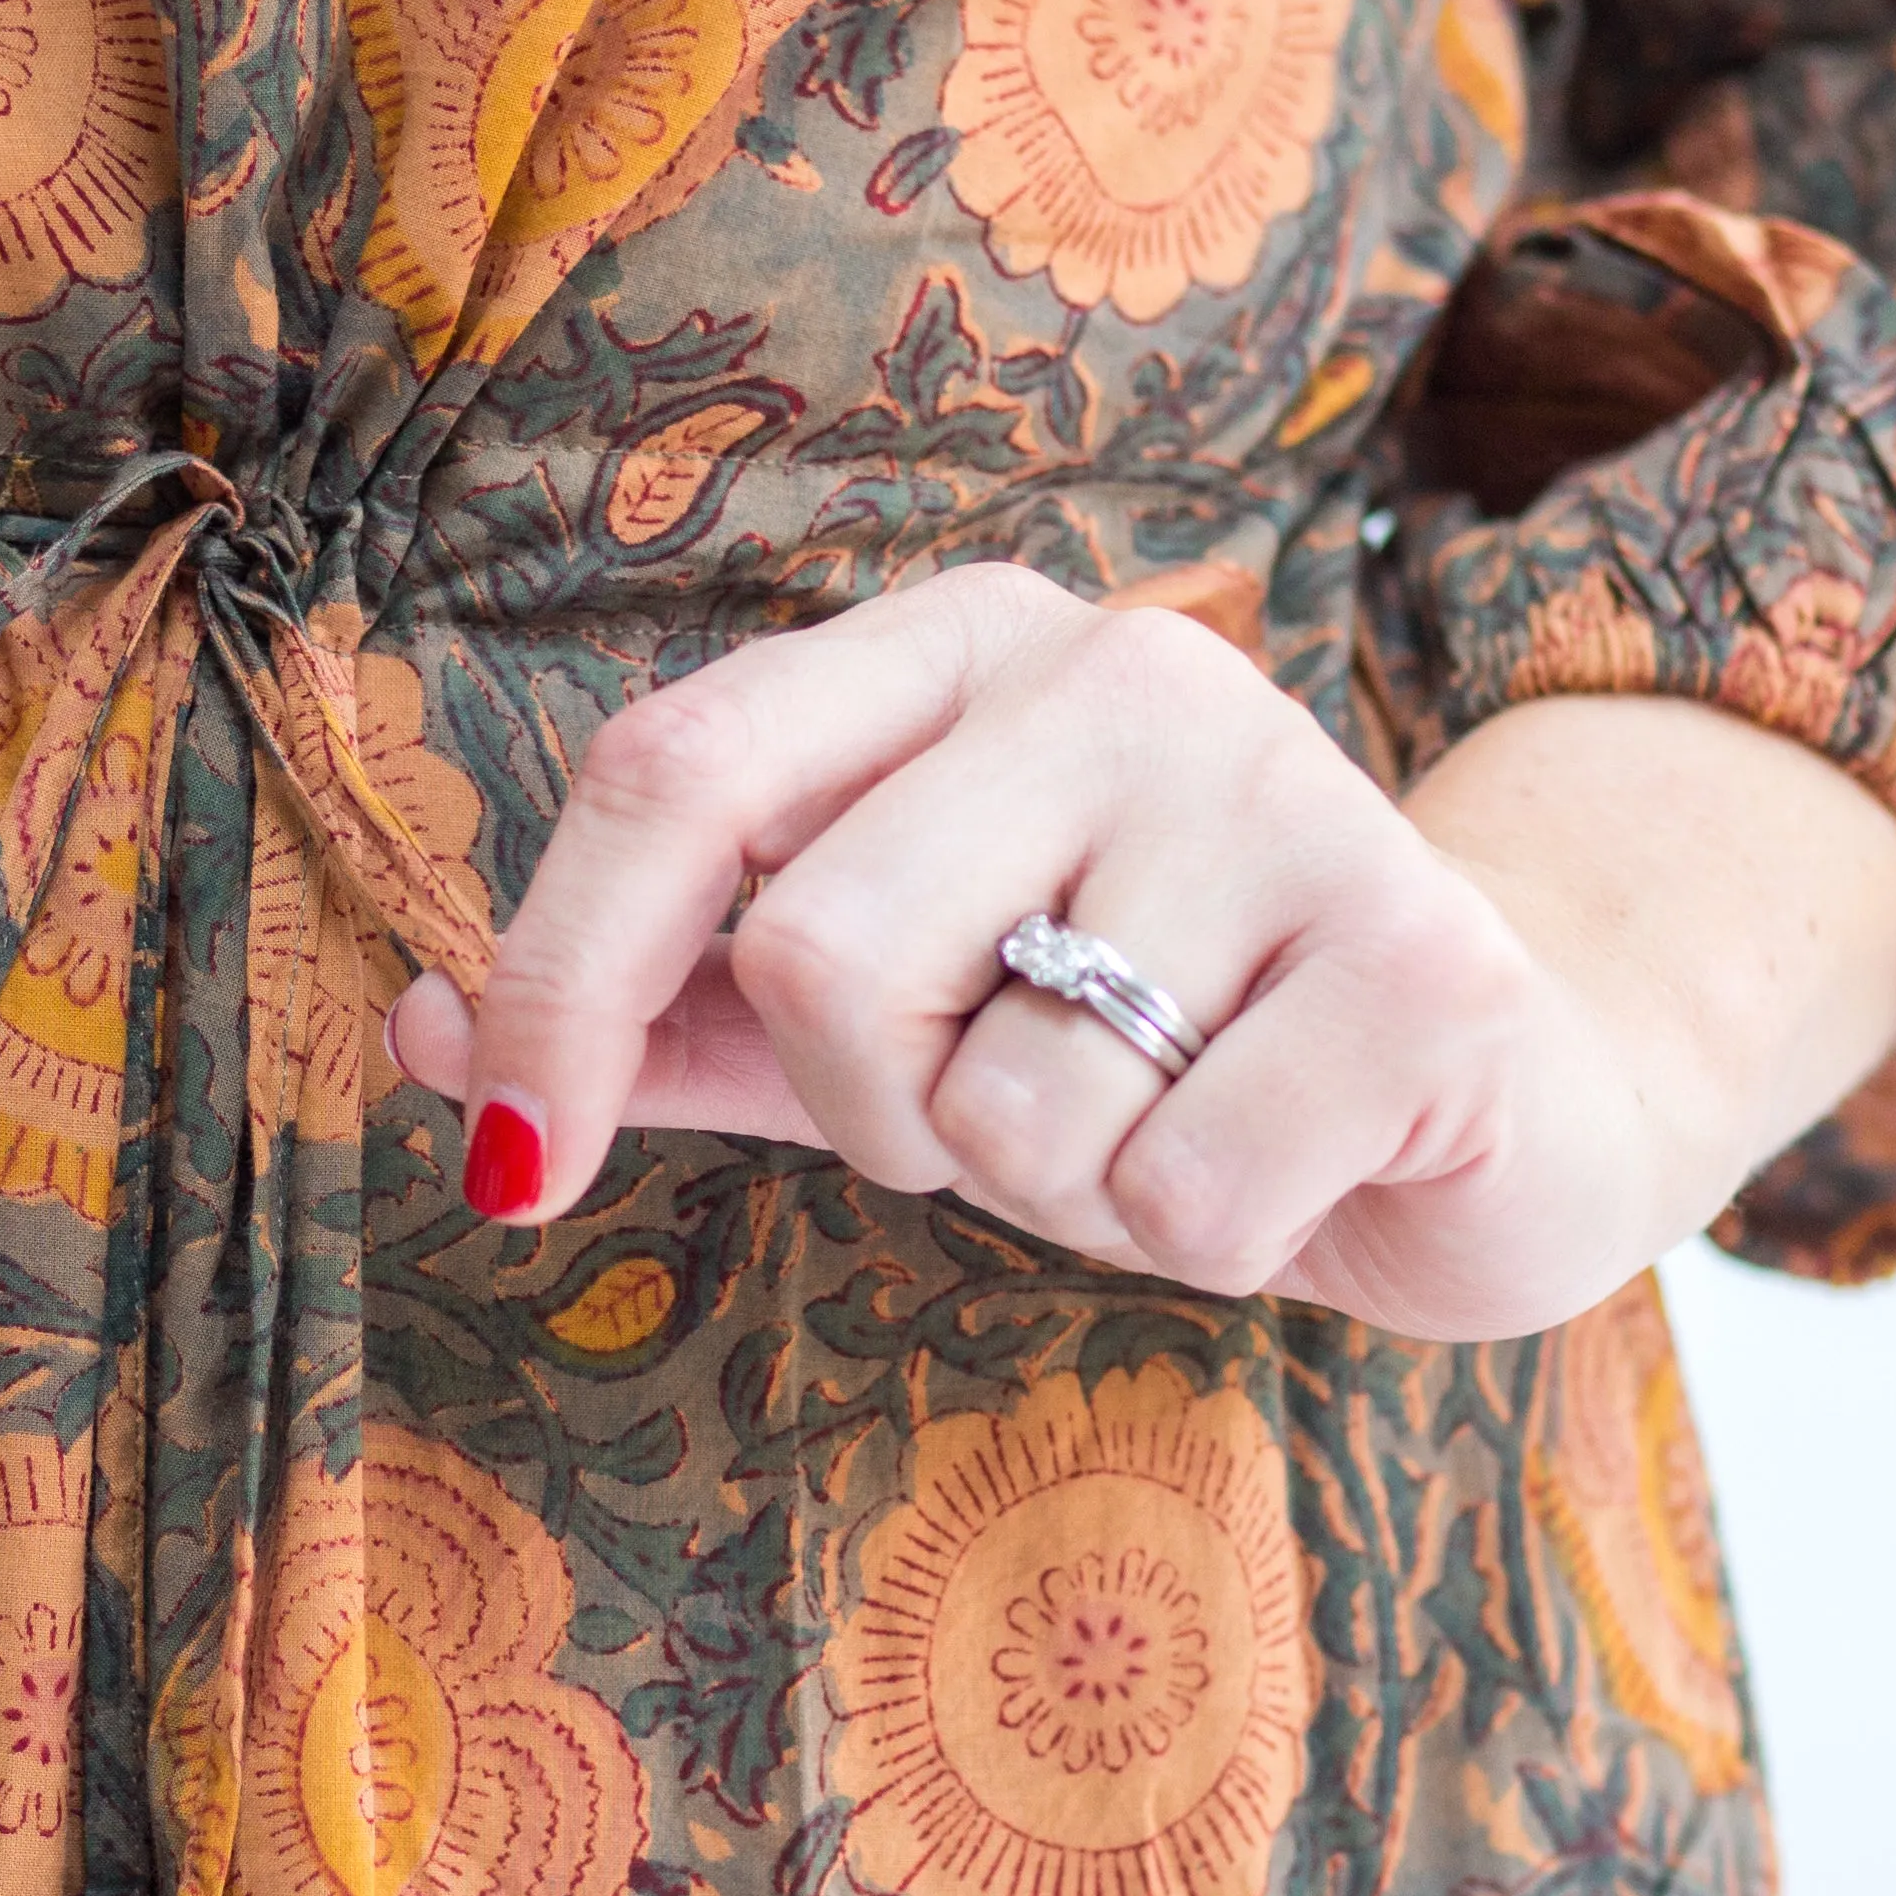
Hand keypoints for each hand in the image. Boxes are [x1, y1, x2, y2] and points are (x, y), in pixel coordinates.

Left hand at [392, 564, 1895, 1340]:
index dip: (555, 985)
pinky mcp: (1421, 962)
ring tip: (1170, 1130)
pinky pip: (1175, 1200)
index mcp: (960, 651)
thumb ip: (677, 1021)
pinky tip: (1284, 1167)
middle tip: (1003, 1121)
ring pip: (1004, 1112)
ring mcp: (1286, 797)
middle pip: (819, 955)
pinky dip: (1203, 1243)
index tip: (515, 1167)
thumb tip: (411, 1035)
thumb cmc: (1150, 1050)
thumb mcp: (901, 1020)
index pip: (677, 777)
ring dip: (1061, 1198)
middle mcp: (1119, 672)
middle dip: (882, 1121)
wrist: (1483, 1104)